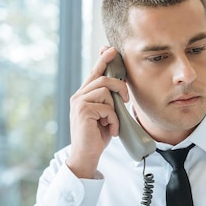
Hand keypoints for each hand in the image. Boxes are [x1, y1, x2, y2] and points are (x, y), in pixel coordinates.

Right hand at [66, 47, 128, 178]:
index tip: (111, 49)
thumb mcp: (105, 115)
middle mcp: (78, 96)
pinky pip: (107, 107)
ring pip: (106, 91)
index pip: (94, 73)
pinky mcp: (83, 110)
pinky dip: (113, 120)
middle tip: (127, 100)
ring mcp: (79, 102)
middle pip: (103, 78)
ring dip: (115, 109)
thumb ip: (108, 101)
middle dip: (120, 86)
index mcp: (83, 95)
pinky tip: (110, 130)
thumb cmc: (96, 137)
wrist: (86, 156)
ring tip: (112, 123)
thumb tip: (120, 88)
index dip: (103, 60)